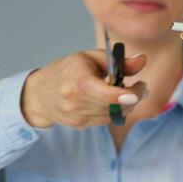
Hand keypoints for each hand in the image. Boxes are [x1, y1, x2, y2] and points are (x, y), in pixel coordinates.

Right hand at [21, 49, 146, 129]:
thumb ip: (117, 61)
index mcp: (78, 81)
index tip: (141, 86)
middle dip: (133, 98)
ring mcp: (77, 116)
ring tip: (125, 92)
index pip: (108, 94)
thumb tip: (143, 60)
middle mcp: (76, 102)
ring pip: (113, 115)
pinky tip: (110, 100)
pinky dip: (114, 110)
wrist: (39, 94)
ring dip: (125, 105)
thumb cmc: (66, 70)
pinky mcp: (79, 125)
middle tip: (140, 87)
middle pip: (115, 106)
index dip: (128, 95)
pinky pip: (106, 120)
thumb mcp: (90, 57)